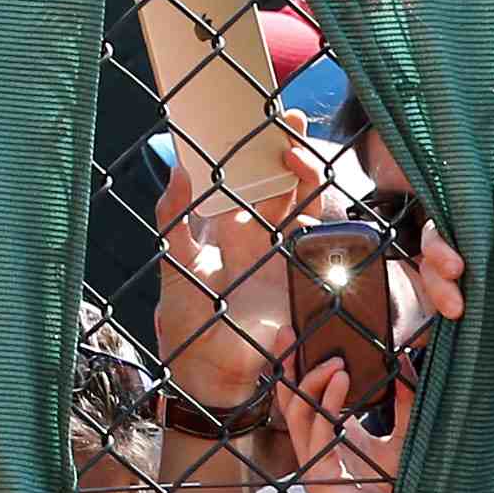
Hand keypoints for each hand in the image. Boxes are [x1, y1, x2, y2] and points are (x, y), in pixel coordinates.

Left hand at [151, 115, 331, 411]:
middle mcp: (263, 241)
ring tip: (300, 155)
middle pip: (284, 187)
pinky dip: (319, 226)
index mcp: (233, 230)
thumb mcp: (174, 262)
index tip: (266, 120)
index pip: (251, 181)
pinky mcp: (300, 285)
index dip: (260, 151)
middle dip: (291, 152)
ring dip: (306, 181)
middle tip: (295, 120)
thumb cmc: (188, 320)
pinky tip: (315, 203)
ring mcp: (285, 261)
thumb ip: (174, 216)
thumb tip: (178, 170)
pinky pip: (317, 249)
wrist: (208, 373)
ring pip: (304, 210)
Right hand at [271, 217, 463, 492]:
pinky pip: (313, 432)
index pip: (308, 393)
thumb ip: (405, 399)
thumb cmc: (410, 492)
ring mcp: (315, 462)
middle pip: (290, 398)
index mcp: (335, 436)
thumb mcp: (410, 433)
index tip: (303, 329)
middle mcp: (319, 447)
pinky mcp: (319, 476)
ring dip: (313, 380)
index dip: (301, 363)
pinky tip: (343, 379)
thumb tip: (404, 359)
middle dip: (287, 363)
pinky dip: (325, 402)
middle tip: (290, 330)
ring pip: (297, 411)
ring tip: (335, 360)